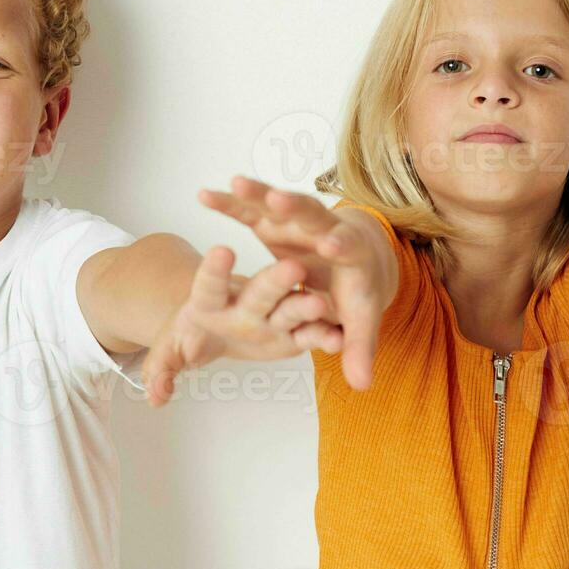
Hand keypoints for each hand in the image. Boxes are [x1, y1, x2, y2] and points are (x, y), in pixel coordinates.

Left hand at [141, 247, 332, 406]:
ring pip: (290, 308)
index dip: (215, 271)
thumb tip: (154, 397)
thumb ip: (162, 370)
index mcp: (210, 299)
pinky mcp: (292, 334)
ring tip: (320, 305)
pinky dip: (324, 337)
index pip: (210, 285)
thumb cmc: (193, 332)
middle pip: (259, 289)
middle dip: (275, 280)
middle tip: (291, 268)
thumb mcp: (171, 349)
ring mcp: (271, 316)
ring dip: (305, 306)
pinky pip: (310, 336)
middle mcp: (244, 302)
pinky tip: (338, 340)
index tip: (222, 251)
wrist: (215, 329)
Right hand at [199, 176, 394, 390]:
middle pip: (310, 213)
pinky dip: (231, 200)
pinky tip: (205, 196)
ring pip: (275, 202)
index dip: (339, 244)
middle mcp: (324, 229)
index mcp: (351, 253)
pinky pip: (249, 206)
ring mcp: (297, 220)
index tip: (331, 244)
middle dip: (294, 206)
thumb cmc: (356, 290)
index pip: (346, 246)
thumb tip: (363, 384)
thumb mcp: (361, 318)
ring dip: (257, 193)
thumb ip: (358, 346)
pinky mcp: (274, 218)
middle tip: (279, 198)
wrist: (352, 256)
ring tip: (237, 184)